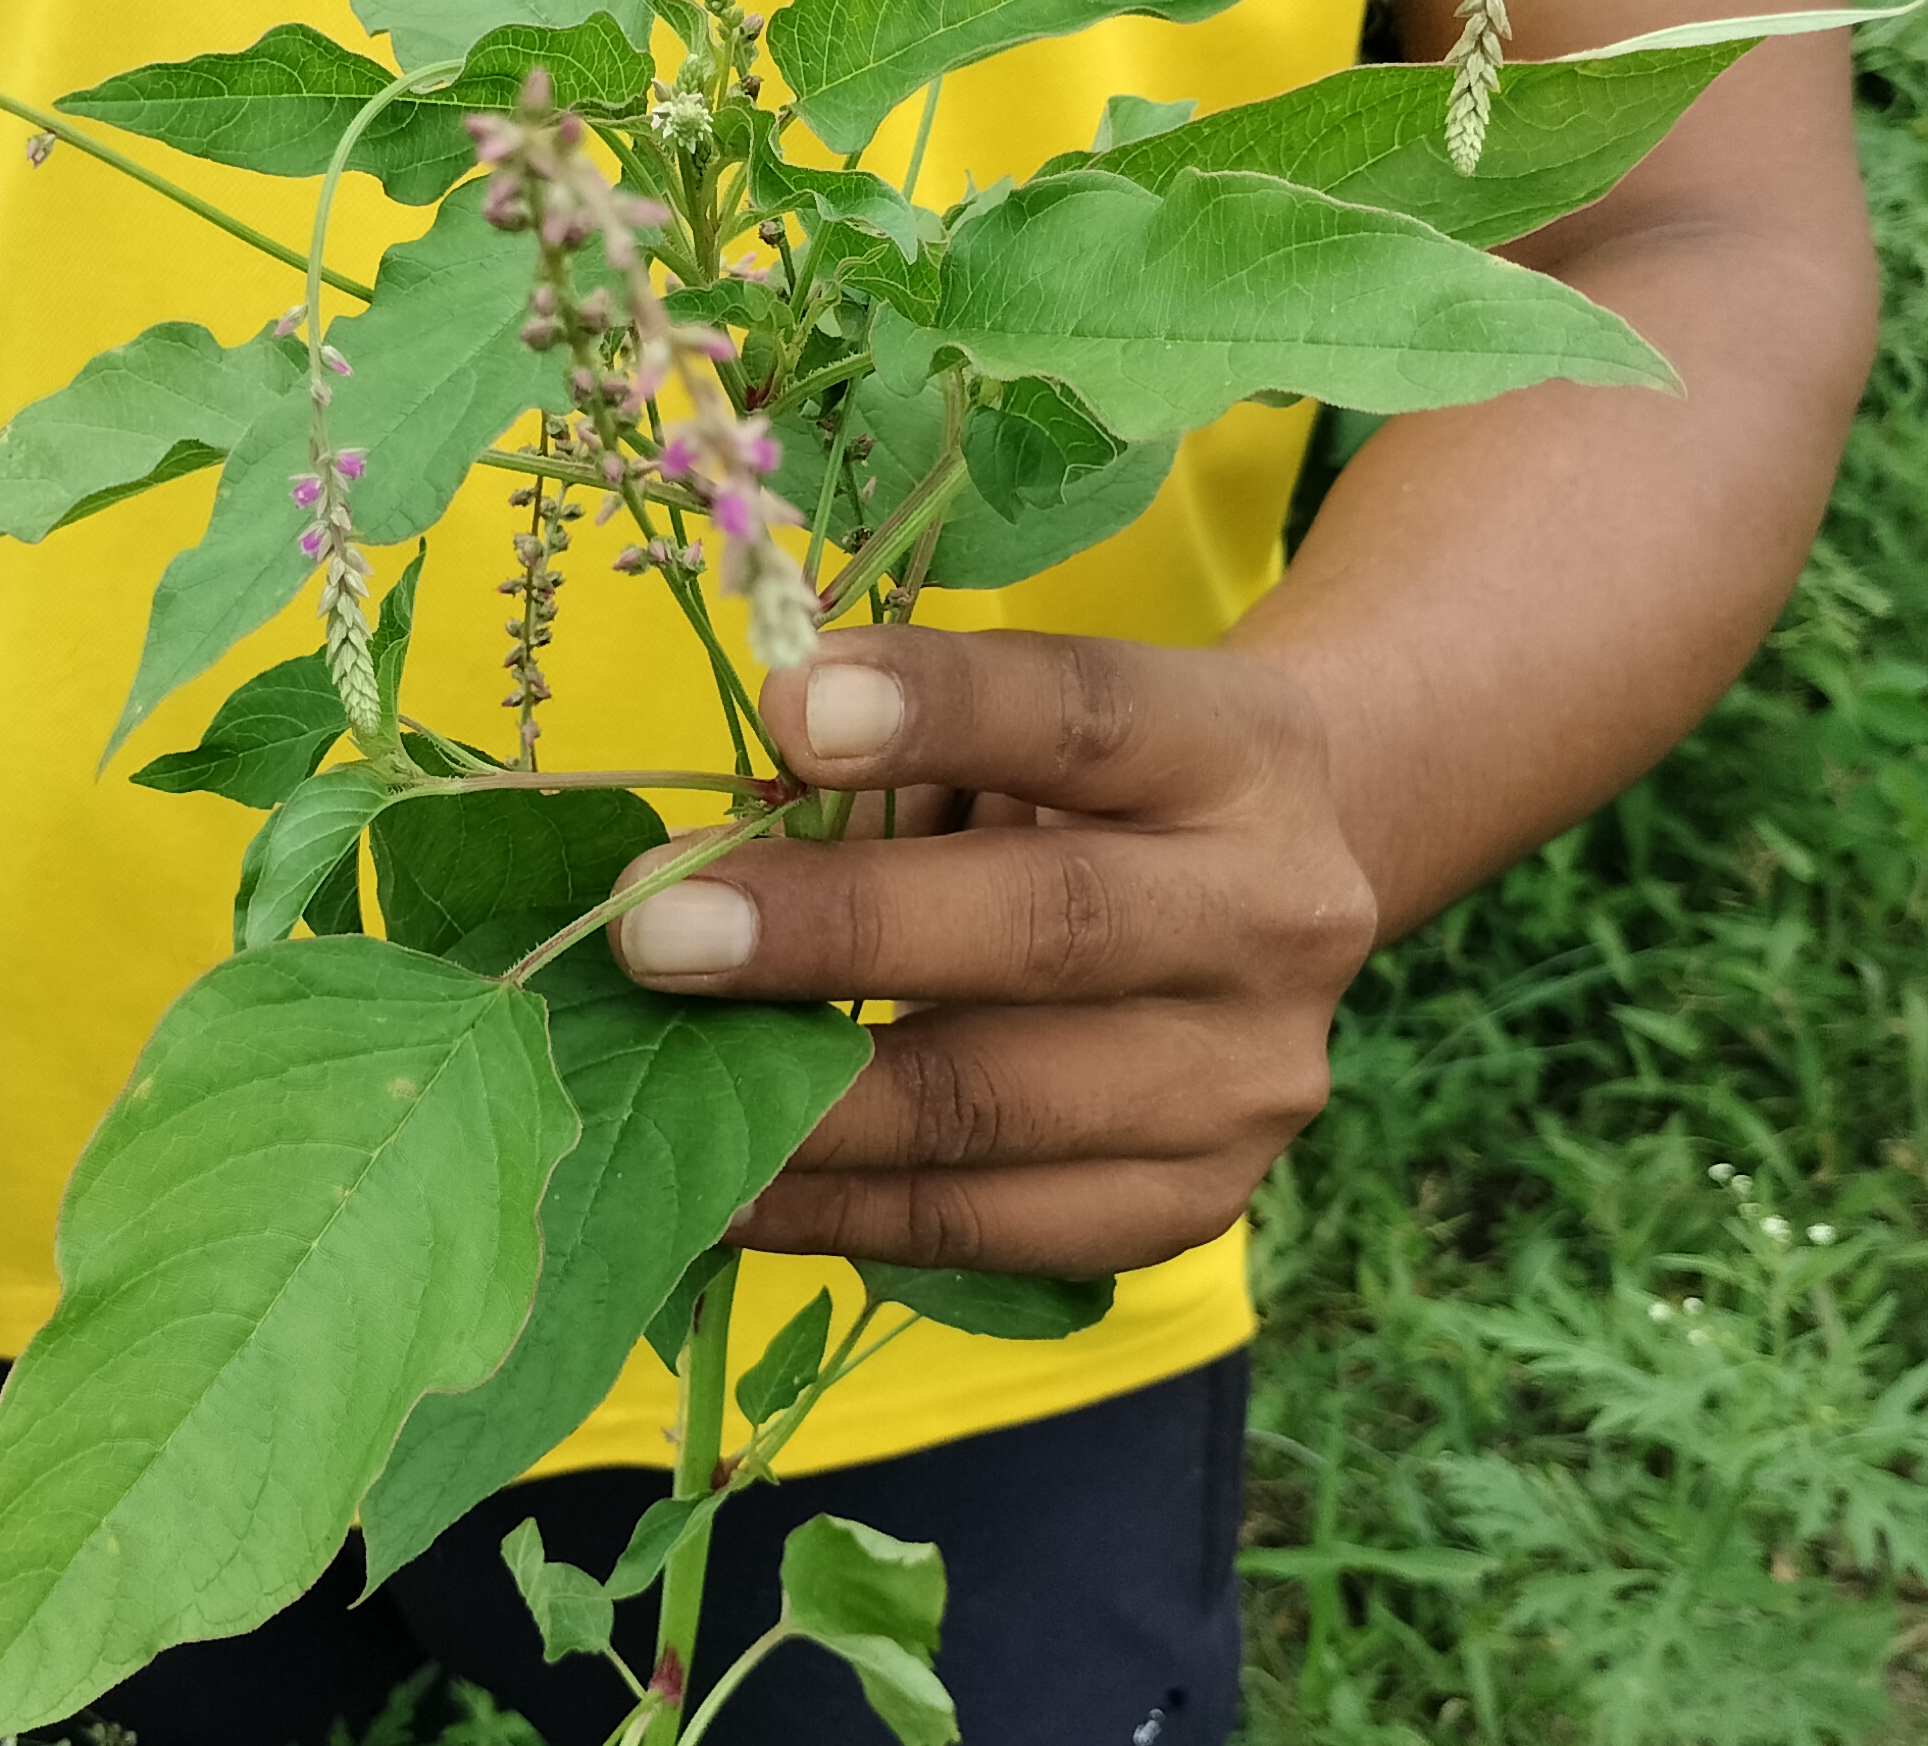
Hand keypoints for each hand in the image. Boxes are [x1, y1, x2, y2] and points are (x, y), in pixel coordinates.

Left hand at [606, 627, 1376, 1276]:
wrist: (1265, 916)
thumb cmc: (1086, 801)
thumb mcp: (1023, 740)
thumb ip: (887, 773)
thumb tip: (694, 865)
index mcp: (1236, 751)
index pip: (1086, 715)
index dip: (939, 708)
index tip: (791, 702)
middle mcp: (1273, 913)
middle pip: (1047, 926)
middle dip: (833, 928)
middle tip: (655, 931)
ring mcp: (1244, 1078)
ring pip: (1000, 1103)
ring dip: (804, 1099)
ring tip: (656, 1079)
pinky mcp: (1193, 1205)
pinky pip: (988, 1225)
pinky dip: (837, 1209)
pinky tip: (725, 1187)